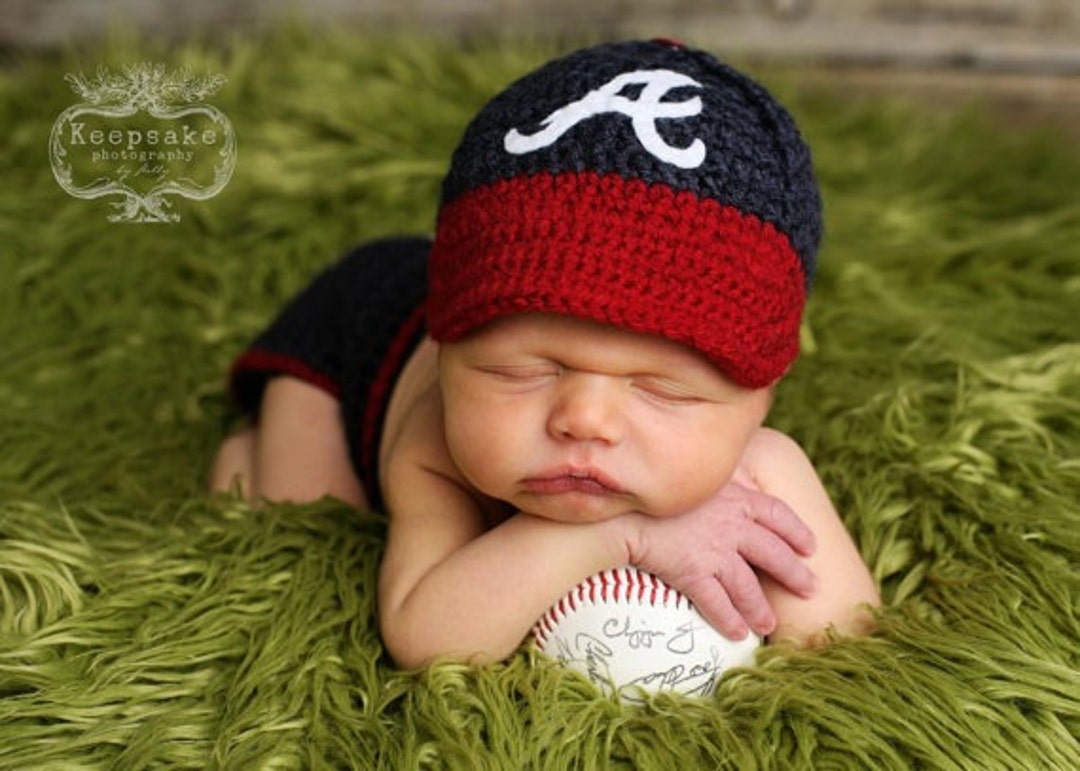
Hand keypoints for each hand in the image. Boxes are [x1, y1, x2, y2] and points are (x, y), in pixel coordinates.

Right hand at [625, 481, 816, 639]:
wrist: (622, 510)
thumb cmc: (653, 491)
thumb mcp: (692, 479)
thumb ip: (714, 485)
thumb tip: (724, 486)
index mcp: (734, 498)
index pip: (777, 513)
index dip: (796, 531)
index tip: (809, 546)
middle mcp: (731, 525)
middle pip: (773, 552)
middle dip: (794, 573)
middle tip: (810, 588)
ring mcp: (714, 551)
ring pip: (748, 585)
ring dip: (760, 608)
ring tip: (769, 624)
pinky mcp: (693, 572)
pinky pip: (717, 602)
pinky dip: (729, 620)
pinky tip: (737, 633)